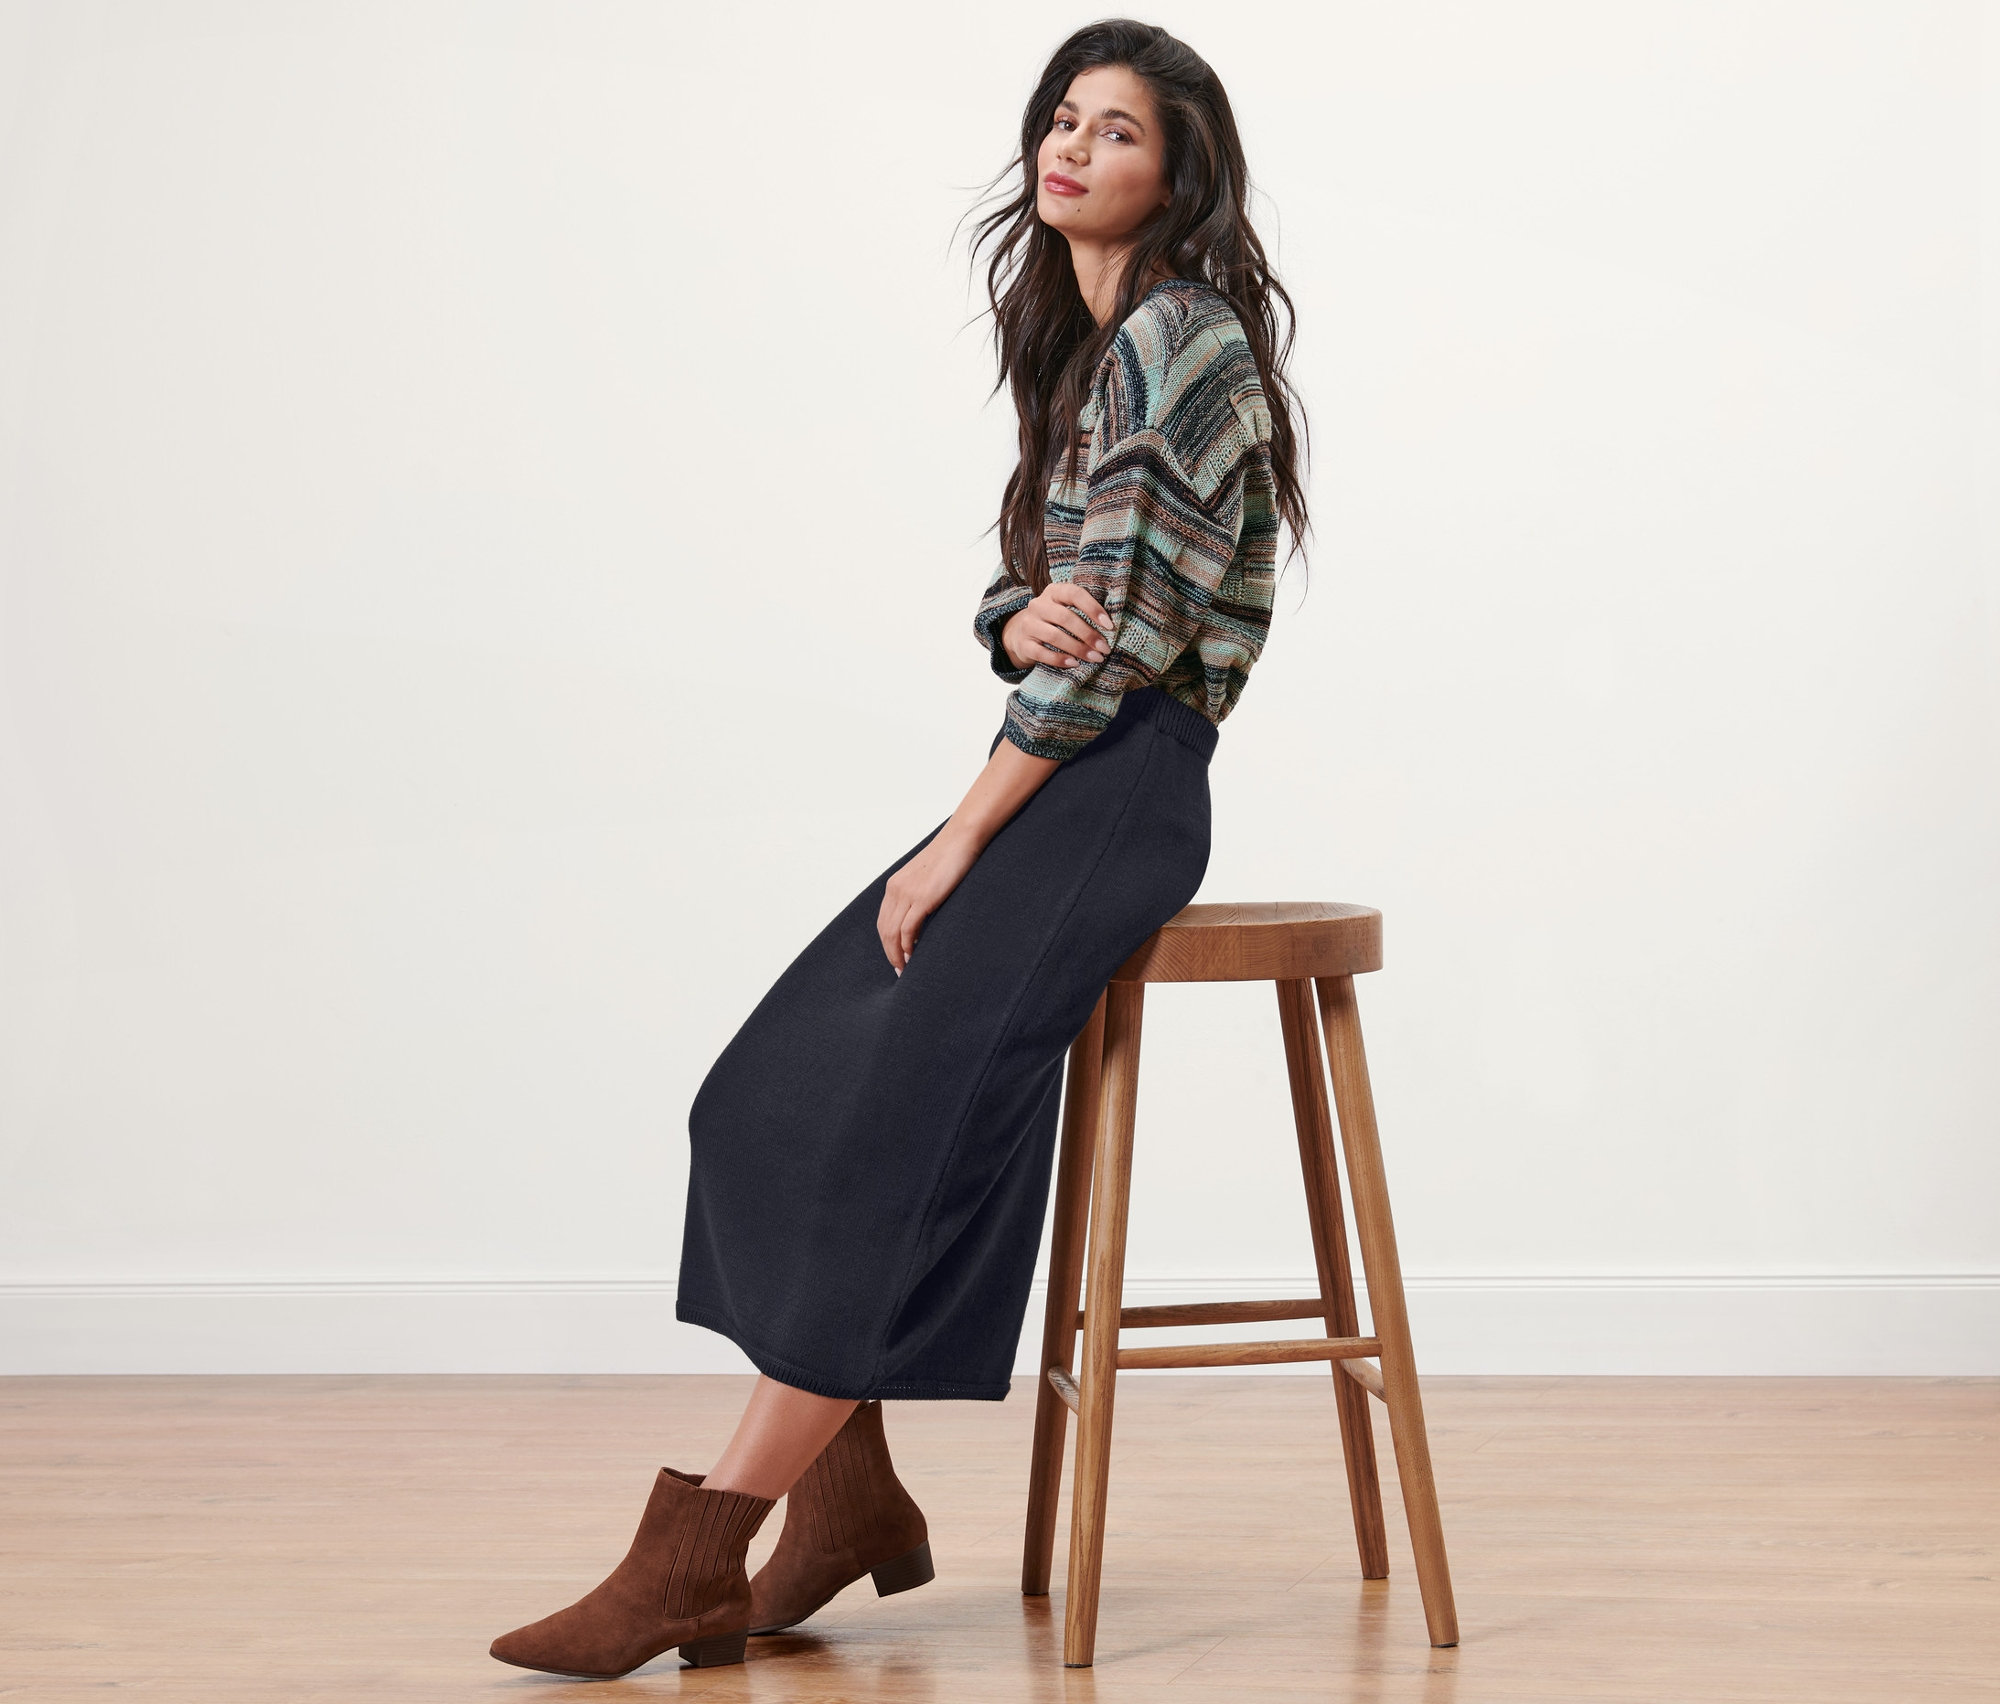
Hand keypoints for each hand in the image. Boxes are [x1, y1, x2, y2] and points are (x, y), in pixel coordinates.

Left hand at [878, 827, 980, 975]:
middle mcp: (896, 889)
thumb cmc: (950, 857)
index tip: (896, 957)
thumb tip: (923, 918)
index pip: (883, 921)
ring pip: (893, 933)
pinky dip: (908, 946)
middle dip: (890, 953)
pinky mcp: (923, 898)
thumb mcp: (928, 877)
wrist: (961, 839)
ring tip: (905, 969)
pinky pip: (908, 929)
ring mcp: (908, 894)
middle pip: (884, 930)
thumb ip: (920, 894)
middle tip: (899, 971)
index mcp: (895, 885)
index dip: (887, 942)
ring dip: (897, 954)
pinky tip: (913, 956)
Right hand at [1002, 583, 1113, 671]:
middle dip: (1088, 634)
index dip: (1093, 608)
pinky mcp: (1023, 644)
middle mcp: (1039, 605)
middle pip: (1065, 617)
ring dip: (1078, 649)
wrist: (1020, 634)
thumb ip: (1082, 611)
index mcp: (1053, 592)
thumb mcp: (1065, 609)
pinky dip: (1060, 659)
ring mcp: (1029, 624)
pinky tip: (1075, 663)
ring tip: (1095, 658)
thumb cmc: (1053, 621)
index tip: (1109, 626)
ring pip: (1055, 636)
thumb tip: (1109, 628)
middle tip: (1105, 648)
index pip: (1074, 594)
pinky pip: (1042, 653)